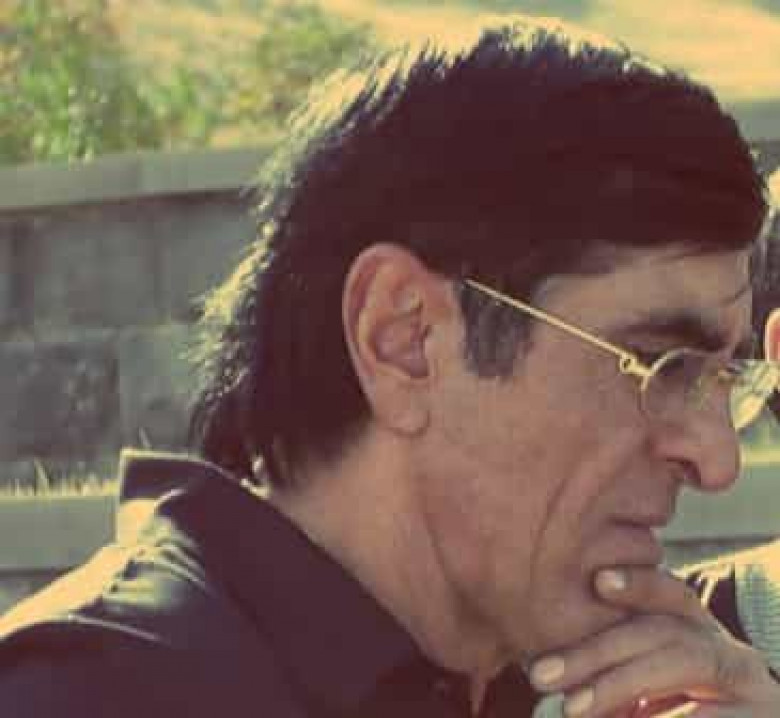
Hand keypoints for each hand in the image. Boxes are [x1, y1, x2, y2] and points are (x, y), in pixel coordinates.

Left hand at [528, 566, 779, 716]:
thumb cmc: (664, 713)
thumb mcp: (633, 691)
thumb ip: (598, 676)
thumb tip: (541, 669)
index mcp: (695, 632)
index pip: (670, 595)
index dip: (639, 584)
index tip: (599, 581)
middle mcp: (726, 650)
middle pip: (662, 633)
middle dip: (597, 651)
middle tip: (542, 674)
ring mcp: (752, 687)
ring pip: (681, 665)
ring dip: (619, 684)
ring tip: (573, 707)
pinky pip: (704, 714)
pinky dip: (663, 716)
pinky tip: (633, 717)